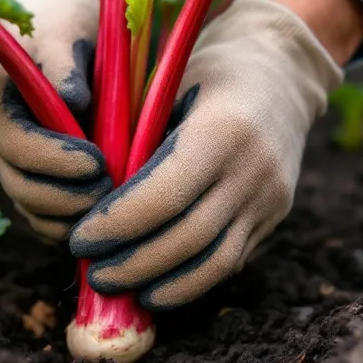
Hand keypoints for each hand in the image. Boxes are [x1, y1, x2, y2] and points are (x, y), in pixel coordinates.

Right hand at [0, 0, 110, 239]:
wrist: (61, 14)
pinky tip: (106, 212)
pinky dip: (71, 218)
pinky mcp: (31, 173)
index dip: (57, 161)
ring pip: (32, 207)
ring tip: (114, 204)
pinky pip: (45, 211)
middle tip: (115, 192)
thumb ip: (63, 62)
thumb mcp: (63, 27)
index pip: (16, 146)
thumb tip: (73, 103)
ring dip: (71, 214)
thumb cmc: (64, 15)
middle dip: (68, 196)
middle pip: (21, 186)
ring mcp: (9, 160)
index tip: (100, 162)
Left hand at [69, 0, 344, 308]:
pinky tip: (157, 285)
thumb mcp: (167, 86)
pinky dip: (191, 280)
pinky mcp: (277, 215)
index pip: (164, 196)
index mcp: (222, 128)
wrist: (282, 72)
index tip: (80, 239)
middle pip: (188, 238)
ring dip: (164, 286)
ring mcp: (271, 197)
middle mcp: (254, 169)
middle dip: (134, 264)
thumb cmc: (205, 71)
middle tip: (93, 275)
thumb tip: (89, 201)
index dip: (117, 225)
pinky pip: (232, 260)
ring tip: (124, 291)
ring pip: (215, 263)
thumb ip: (135, 138)